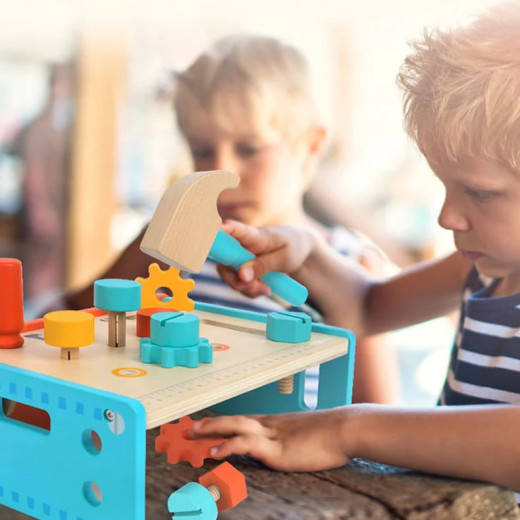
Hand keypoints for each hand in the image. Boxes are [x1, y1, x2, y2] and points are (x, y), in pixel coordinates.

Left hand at [189, 409, 352, 471]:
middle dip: (211, 423)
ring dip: (212, 429)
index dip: (224, 422)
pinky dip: (229, 445)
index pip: (243, 421)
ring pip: (235, 427)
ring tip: (194, 433)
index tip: (207, 424)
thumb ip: (292, 439)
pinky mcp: (277, 450)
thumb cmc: (331, 434)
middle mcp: (270, 425)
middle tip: (190, 426)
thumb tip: (287, 447)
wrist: (346, 429)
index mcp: (276, 423)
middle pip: (234, 420)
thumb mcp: (306, 434)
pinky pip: (247, 445)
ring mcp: (272, 436)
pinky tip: (216, 450)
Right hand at [216, 220, 317, 298]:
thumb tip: (241, 275)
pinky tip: (266, 289)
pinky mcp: (243, 270)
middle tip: (252, 286)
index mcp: (255, 236)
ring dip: (245, 288)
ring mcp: (241, 258)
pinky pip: (240, 284)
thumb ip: (263, 265)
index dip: (226, 231)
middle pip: (224, 260)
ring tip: (265, 289)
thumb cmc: (293, 247)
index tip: (219, 229)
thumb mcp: (284, 258)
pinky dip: (251, 291)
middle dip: (233, 279)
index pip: (238, 230)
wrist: (300, 253)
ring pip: (230, 276)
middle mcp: (242, 245)